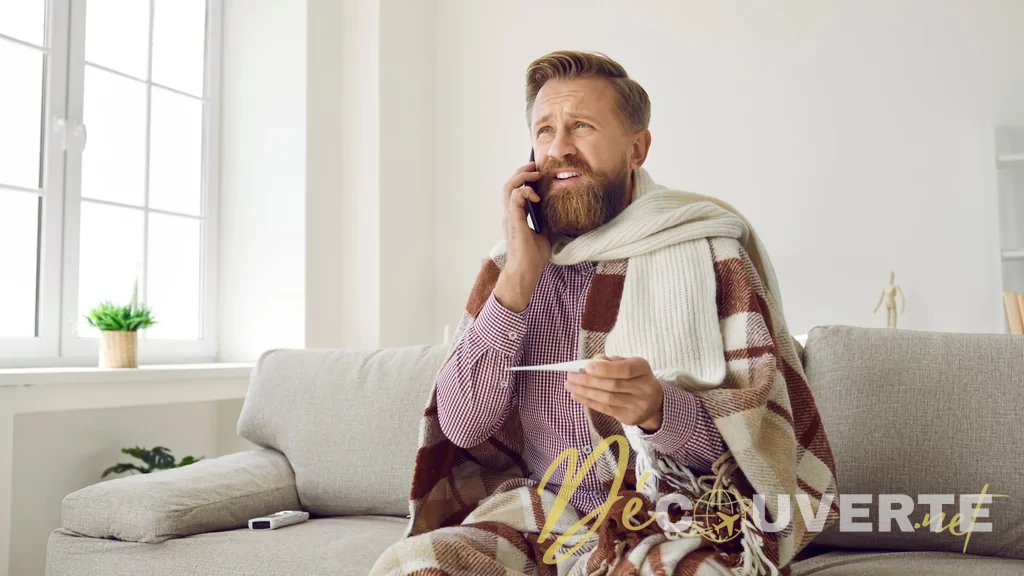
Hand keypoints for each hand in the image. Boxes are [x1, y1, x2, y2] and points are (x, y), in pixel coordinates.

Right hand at [494, 160, 550, 311]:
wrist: (525, 272)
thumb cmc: (532, 259)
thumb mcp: (544, 236)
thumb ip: (545, 223)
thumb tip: (553, 213)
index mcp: (516, 218)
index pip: (516, 192)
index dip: (524, 180)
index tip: (536, 173)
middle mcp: (510, 215)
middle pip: (509, 185)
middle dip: (521, 172)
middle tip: (534, 166)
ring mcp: (510, 217)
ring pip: (509, 187)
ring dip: (521, 177)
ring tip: (534, 173)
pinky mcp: (513, 220)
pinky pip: (515, 197)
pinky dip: (525, 191)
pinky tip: (536, 194)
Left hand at [564, 355, 663, 431]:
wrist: (654, 402)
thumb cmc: (635, 377)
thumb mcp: (629, 363)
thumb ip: (612, 361)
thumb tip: (592, 362)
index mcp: (642, 369)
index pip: (625, 369)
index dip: (605, 369)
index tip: (586, 367)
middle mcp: (643, 388)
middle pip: (613, 385)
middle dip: (588, 381)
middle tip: (570, 376)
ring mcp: (638, 405)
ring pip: (607, 399)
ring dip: (585, 392)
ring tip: (570, 386)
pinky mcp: (630, 417)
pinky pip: (605, 409)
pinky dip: (588, 402)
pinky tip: (576, 396)